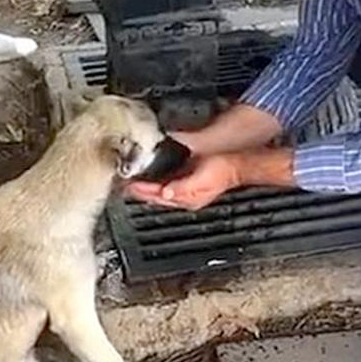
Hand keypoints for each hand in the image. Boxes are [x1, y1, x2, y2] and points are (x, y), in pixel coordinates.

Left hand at [126, 154, 240, 210]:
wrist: (236, 164)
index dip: (142, 191)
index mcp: (185, 198)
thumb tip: (165, 193)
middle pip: (155, 197)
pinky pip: (164, 185)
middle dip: (139, 192)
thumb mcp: (202, 179)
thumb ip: (183, 187)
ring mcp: (184, 190)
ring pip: (158, 192)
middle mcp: (183, 197)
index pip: (157, 196)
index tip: (129, 185)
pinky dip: (154, 183)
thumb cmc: (223, 171)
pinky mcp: (186, 182)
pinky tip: (149, 179)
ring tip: (131, 184)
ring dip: (145, 188)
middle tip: (124, 185)